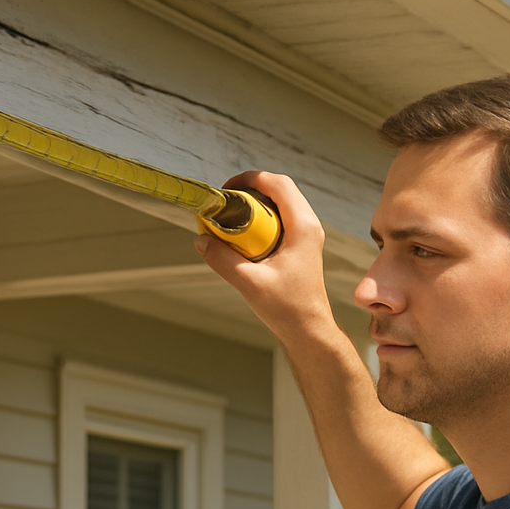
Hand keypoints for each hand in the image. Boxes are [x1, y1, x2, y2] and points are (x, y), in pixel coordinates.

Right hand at [197, 171, 335, 345]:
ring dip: (254, 205)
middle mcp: (308, 225)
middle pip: (278, 189)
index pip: (278, 184)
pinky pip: (279, 220)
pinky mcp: (300, 245)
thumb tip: (201, 239)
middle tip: (224, 204)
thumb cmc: (288, 308)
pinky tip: (243, 237)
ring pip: (279, 204)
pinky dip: (260, 220)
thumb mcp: (249, 283)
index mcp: (303, 227)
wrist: (308, 330)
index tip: (226, 190)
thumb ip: (223, 260)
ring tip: (231, 219)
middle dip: (249, 190)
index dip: (250, 178)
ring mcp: (306, 235)